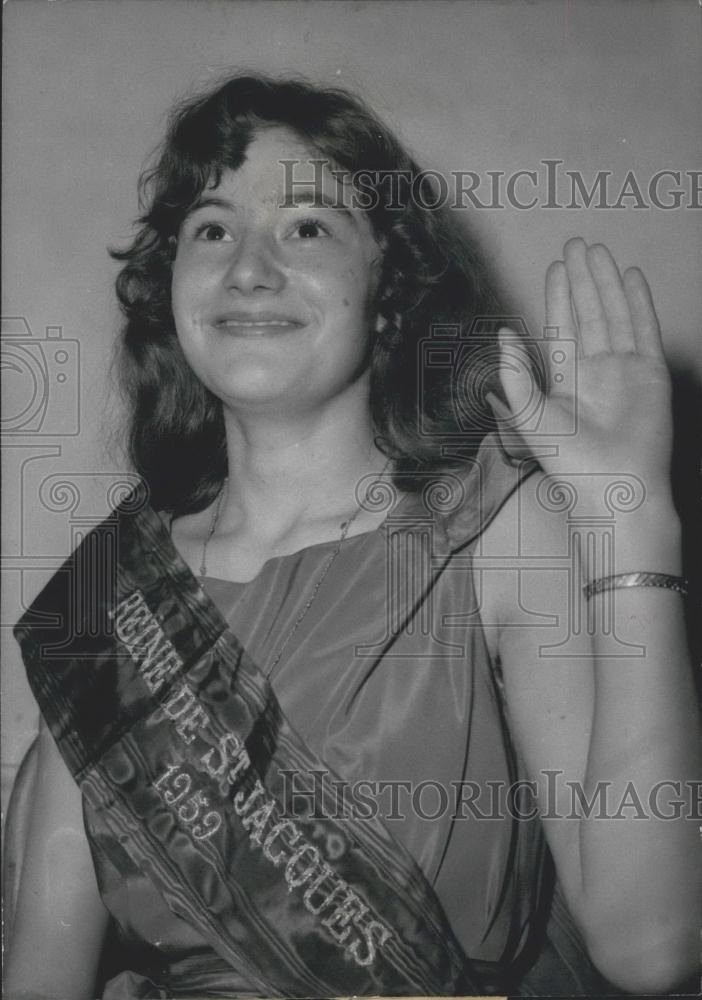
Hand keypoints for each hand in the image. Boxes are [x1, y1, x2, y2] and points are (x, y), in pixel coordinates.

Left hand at [489, 238, 673, 498]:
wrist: (615, 487)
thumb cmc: (570, 462)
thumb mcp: (530, 415)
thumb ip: (515, 373)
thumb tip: (502, 333)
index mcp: (565, 381)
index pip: (561, 328)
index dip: (558, 297)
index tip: (556, 267)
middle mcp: (595, 372)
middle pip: (588, 313)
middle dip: (582, 279)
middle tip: (576, 243)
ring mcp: (624, 370)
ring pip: (614, 314)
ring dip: (606, 282)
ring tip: (598, 250)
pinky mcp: (650, 373)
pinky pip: (643, 328)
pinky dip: (638, 301)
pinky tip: (630, 276)